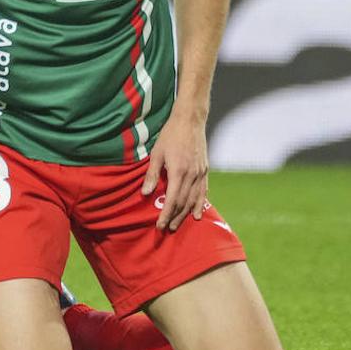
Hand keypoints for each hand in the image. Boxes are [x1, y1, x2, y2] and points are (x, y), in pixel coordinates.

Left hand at [141, 111, 209, 231]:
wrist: (190, 121)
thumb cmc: (170, 135)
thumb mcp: (156, 154)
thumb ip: (152, 175)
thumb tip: (145, 194)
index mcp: (179, 172)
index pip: (172, 200)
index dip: (166, 214)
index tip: (160, 225)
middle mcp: (192, 175)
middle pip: (184, 203)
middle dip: (175, 217)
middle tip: (168, 229)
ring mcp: (201, 173)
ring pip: (195, 199)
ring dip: (186, 214)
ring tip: (179, 224)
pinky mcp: (205, 170)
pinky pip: (203, 191)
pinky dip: (200, 203)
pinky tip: (196, 212)